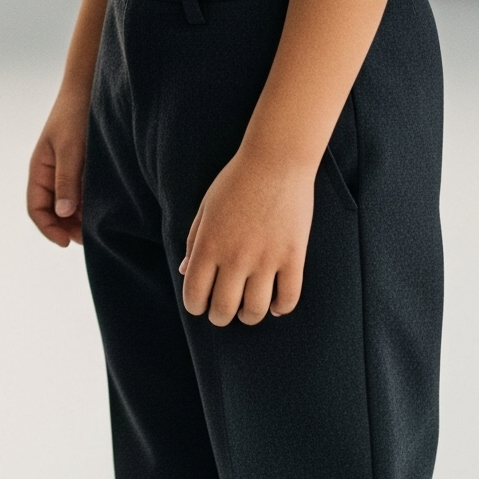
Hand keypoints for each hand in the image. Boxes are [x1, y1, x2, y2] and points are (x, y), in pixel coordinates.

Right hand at [28, 82, 89, 246]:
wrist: (89, 88)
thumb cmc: (75, 116)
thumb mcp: (71, 149)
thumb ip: (67, 180)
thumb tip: (62, 214)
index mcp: (40, 169)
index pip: (36, 209)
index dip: (49, 229)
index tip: (68, 242)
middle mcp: (51, 173)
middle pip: (52, 212)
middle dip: (67, 228)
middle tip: (89, 238)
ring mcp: (67, 171)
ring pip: (68, 205)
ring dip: (79, 218)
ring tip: (98, 226)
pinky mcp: (83, 167)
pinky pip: (82, 193)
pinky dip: (89, 205)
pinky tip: (103, 208)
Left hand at [178, 146, 315, 324]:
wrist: (276, 160)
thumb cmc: (236, 180)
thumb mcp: (206, 207)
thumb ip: (194, 240)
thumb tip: (185, 272)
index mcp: (208, 244)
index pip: (194, 294)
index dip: (195, 306)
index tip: (200, 306)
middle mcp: (234, 256)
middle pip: (224, 309)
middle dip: (220, 317)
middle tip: (223, 313)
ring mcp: (266, 259)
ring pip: (255, 310)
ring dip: (249, 316)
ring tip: (247, 310)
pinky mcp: (293, 257)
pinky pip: (288, 299)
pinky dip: (280, 308)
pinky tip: (275, 304)